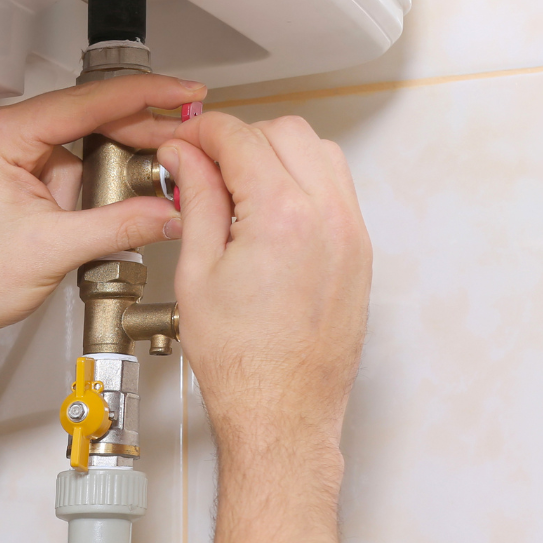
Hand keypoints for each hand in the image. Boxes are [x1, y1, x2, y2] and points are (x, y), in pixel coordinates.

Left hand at [0, 74, 207, 351]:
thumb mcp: (54, 250)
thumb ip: (120, 226)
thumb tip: (169, 212)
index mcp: (1, 136)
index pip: (85, 102)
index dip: (143, 95)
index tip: (181, 92)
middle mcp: (4, 135)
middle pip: (89, 116)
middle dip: (140, 132)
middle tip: (187, 139)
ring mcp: (13, 155)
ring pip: (85, 144)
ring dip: (119, 164)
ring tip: (156, 181)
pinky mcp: (21, 177)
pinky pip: (73, 169)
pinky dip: (100, 184)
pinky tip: (120, 201)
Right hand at [161, 113, 371, 452]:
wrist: (282, 411)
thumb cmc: (241, 361)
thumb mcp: (197, 271)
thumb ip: (195, 200)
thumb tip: (186, 158)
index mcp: (282, 216)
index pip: (241, 137)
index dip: (201, 131)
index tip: (183, 142)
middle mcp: (328, 217)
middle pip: (286, 132)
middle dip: (240, 137)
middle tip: (203, 164)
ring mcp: (351, 234)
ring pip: (319, 152)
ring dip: (276, 153)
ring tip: (237, 187)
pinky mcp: (360, 252)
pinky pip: (336, 188)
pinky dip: (302, 180)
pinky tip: (267, 210)